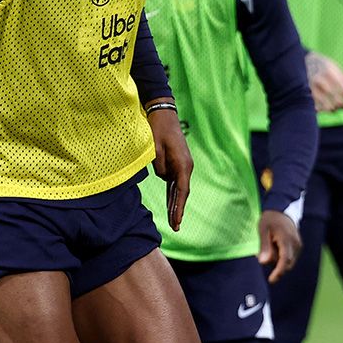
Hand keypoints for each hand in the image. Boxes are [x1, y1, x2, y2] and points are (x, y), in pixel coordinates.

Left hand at [146, 101, 191, 230]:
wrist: (163, 115)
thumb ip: (160, 167)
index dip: (179, 207)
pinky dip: (173, 193)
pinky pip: (175, 182)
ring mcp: (183, 165)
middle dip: (179, 210)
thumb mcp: (156, 150)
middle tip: (175, 227)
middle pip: (182, 192)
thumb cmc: (159, 131)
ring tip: (173, 221)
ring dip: (175, 203)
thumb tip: (164, 177)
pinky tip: (170, 204)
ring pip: (179, 188)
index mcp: (183, 164)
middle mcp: (186, 166)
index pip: (182, 190)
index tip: (176, 221)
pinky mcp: (178, 163)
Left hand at [257, 210, 300, 283]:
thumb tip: (263, 263)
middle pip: (286, 263)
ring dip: (277, 259)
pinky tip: (274, 246)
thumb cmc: (270, 219)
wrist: (281, 209)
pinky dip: (281, 256)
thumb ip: (264, 246)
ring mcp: (298, 244)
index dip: (279, 272)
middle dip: (275, 264)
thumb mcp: (263, 230)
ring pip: (288, 261)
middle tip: (262, 252)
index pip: (285, 260)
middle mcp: (295, 243)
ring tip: (269, 245)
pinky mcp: (298, 245)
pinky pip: (290, 257)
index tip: (271, 280)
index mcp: (286, 239)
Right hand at [305, 51, 342, 112]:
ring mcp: (313, 89)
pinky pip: (315, 106)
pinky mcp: (305, 93)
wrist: (302, 60)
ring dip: (333, 109)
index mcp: (332, 74)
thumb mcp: (335, 67)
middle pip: (337, 100)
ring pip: (326, 106)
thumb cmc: (322, 65)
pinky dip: (320, 109)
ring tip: (335, 108)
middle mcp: (322, 82)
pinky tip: (323, 109)